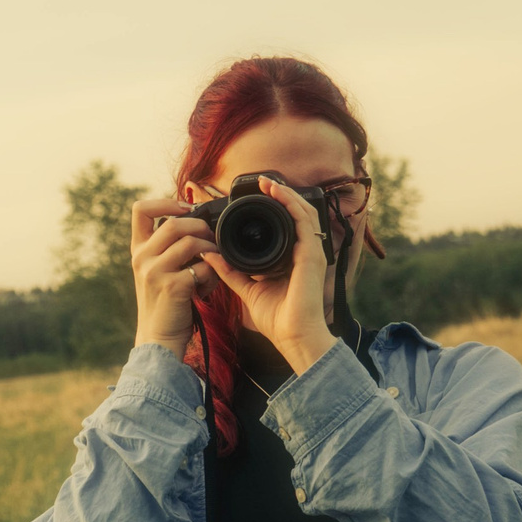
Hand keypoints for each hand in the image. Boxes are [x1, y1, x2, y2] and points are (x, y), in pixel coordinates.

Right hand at [131, 196, 214, 357]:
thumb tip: (196, 222)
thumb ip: (167, 247)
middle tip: (211, 240)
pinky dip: (212, 275)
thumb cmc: (164, 302)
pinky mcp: (172, 287)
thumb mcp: (156, 270)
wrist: (158, 339)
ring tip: (213, 264)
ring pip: (190, 242)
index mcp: (137, 249)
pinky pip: (202, 268)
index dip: (165, 202)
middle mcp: (141, 258)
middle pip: (173, 223)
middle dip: (200, 227)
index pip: (140, 209)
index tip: (186, 209)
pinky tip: (206, 287)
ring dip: (210, 250)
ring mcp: (154, 272)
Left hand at [204, 178, 338, 373]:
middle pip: (297, 214)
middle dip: (280, 195)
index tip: (253, 196)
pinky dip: (291, 204)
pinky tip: (278, 193)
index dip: (274, 207)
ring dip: (286, 194)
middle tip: (261, 182)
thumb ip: (230, 271)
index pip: (287, 225)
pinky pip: (304, 222)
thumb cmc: (278, 320)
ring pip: (303, 212)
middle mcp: (304, 253)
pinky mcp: (312, 255)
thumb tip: (209, 254)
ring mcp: (311, 253)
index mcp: (292, 259)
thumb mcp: (247, 289)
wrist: (293, 338)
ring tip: (268, 183)